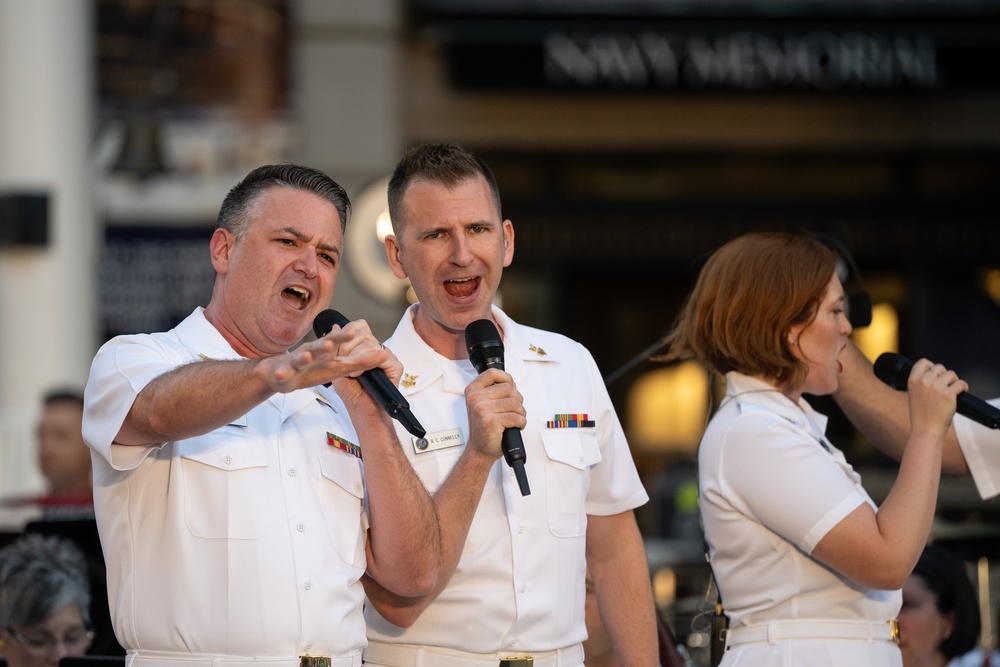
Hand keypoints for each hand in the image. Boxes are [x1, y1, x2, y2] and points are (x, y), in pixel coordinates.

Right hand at [263, 320, 389, 394]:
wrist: (282, 372)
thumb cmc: (312, 368)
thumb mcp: (337, 367)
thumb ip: (359, 361)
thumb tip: (381, 352)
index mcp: (324, 350)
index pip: (335, 341)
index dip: (343, 337)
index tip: (354, 331)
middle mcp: (311, 352)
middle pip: (317, 347)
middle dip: (324, 344)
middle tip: (330, 342)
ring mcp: (296, 362)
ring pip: (300, 358)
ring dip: (304, 357)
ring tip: (308, 356)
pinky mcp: (284, 373)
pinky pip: (283, 373)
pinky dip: (282, 373)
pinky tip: (282, 374)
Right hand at [464, 368, 525, 460]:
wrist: (479, 449)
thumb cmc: (484, 427)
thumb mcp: (482, 403)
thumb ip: (492, 390)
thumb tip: (511, 383)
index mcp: (473, 391)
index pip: (493, 373)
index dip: (507, 379)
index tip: (511, 387)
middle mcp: (475, 398)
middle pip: (509, 389)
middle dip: (517, 400)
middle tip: (514, 410)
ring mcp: (482, 409)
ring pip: (515, 403)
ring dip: (520, 413)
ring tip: (514, 419)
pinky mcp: (491, 421)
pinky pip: (516, 417)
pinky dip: (521, 422)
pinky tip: (515, 426)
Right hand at [906, 358, 967, 437]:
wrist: (926, 430)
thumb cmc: (921, 415)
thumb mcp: (914, 395)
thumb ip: (921, 383)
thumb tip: (935, 374)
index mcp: (912, 380)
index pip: (923, 362)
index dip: (931, 365)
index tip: (936, 373)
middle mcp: (924, 381)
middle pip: (939, 367)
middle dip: (945, 375)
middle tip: (947, 384)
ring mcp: (936, 387)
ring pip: (951, 374)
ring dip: (954, 381)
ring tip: (954, 389)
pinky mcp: (948, 394)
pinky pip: (961, 383)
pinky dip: (964, 387)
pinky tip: (963, 392)